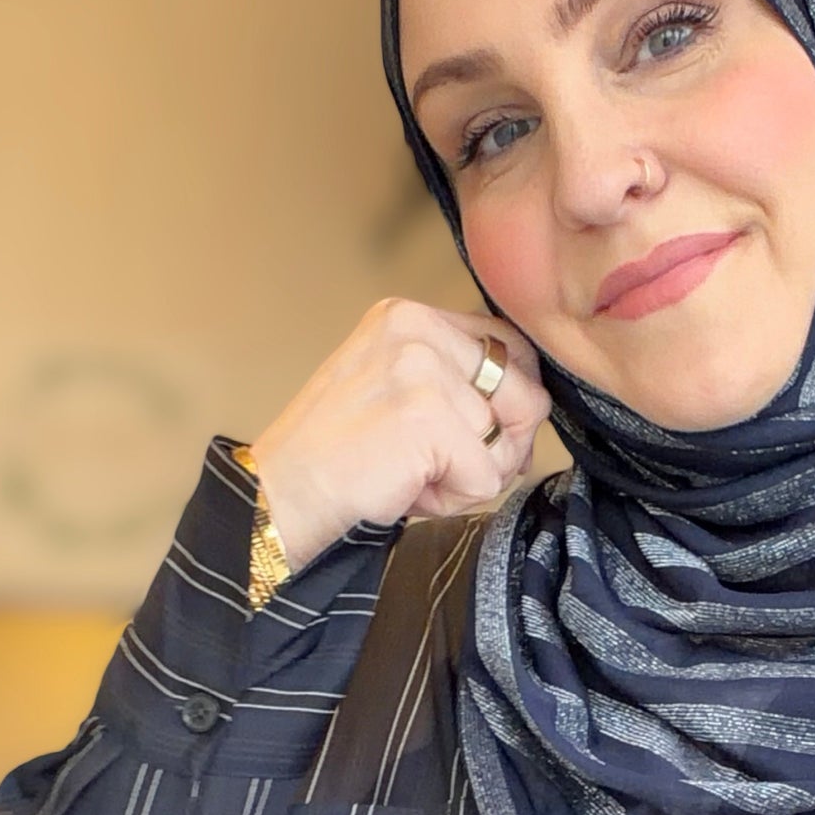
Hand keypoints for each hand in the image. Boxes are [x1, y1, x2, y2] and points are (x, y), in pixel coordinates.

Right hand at [248, 298, 550, 571]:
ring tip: (413, 477)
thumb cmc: (340, 456)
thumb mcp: (394, 387)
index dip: (510, 401)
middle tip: (445, 467)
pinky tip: (409, 492)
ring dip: (470, 476)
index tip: (479, 435)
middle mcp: (416, 330)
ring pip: (506, 440)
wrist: (281, 495)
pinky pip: (486, 476)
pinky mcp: (427, 417)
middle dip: (500, 445)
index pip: (509, 346)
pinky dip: (455, 499)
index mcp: (408, 315)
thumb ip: (453, 378)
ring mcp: (422, 370)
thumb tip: (534, 406)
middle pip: (523, 392)